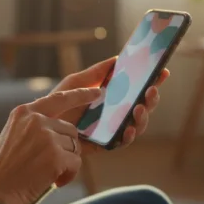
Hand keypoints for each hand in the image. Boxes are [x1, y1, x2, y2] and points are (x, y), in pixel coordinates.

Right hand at [0, 87, 100, 203]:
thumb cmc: (2, 171)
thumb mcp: (13, 136)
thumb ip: (33, 127)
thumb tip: (63, 130)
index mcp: (23, 112)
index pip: (59, 98)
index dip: (81, 95)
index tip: (97, 92)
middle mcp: (35, 119)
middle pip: (70, 129)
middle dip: (66, 148)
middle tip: (51, 165)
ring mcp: (46, 136)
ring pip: (74, 146)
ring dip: (66, 163)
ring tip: (47, 174)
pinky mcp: (55, 155)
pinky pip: (76, 163)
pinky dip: (68, 175)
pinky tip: (54, 181)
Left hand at [53, 57, 169, 154]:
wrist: (40, 127)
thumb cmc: (58, 103)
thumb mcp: (76, 83)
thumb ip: (96, 72)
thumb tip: (118, 58)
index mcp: (112, 97)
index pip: (137, 89)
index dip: (152, 81)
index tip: (162, 71)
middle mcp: (116, 113)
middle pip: (142, 106)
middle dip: (152, 98)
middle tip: (151, 90)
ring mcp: (112, 129)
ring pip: (137, 125)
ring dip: (143, 116)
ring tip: (140, 107)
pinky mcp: (104, 144)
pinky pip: (121, 142)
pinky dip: (128, 135)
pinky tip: (128, 128)